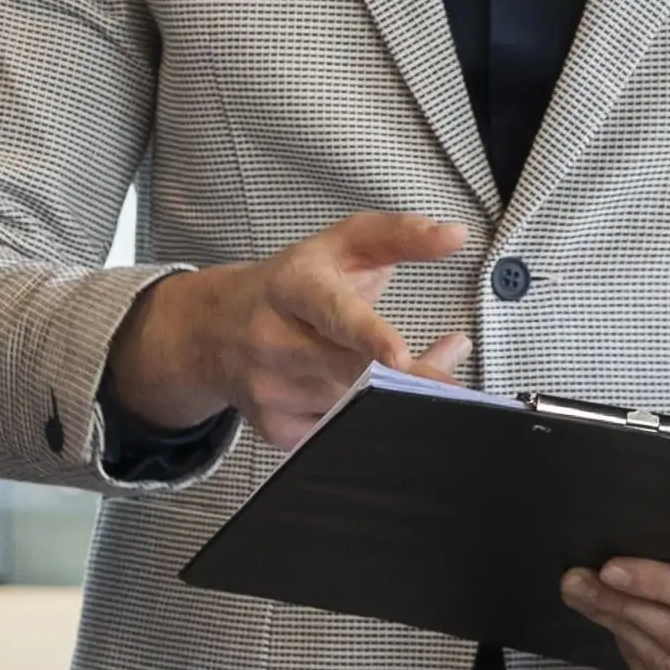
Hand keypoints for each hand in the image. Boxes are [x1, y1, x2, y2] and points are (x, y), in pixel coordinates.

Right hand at [104, 211, 475, 451]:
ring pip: (355, 408)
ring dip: (401, 397)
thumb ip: (399, 235)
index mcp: (291, 288)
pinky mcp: (277, 430)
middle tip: (454, 388)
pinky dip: (375, 419)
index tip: (399, 354)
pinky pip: (344, 434)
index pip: (331, 312)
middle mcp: (273, 341)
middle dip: (407, 382)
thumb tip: (455, 236)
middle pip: (348, 371)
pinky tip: (382, 398)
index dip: (367, 335)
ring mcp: (271, 391)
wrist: (214, 330)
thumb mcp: (340, 245)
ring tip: (424, 376)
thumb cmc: (292, 285)